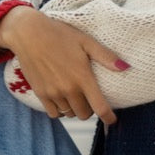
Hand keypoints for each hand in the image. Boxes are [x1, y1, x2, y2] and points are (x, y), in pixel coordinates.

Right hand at [0, 5, 127, 123]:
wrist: (29, 33)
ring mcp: (53, 93)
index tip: (112, 120)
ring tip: (75, 96)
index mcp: (83, 77)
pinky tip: (62, 100)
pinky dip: (61, 111)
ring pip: (69, 114)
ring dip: (75, 109)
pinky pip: (54, 113)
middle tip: (89, 98)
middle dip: (90, 110)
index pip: (100, 107)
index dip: (108, 117)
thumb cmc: (59, 34)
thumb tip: (126, 68)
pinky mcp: (40, 94)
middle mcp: (68, 89)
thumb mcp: (85, 41)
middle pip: (84, 114)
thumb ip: (105, 56)